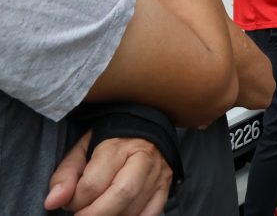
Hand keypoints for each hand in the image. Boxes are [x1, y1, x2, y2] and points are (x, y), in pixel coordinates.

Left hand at [45, 131, 170, 215]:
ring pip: (135, 208)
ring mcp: (158, 173)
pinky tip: (118, 215)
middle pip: (121, 195)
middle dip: (95, 214)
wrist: (144, 129)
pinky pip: (152, 213)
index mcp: (117, 146)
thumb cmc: (108, 142)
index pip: (93, 184)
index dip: (75, 201)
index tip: (69, 203)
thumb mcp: (82, 150)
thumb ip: (65, 175)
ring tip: (99, 212)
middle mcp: (142, 159)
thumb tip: (52, 202)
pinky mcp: (166, 186)